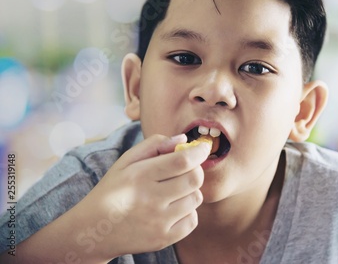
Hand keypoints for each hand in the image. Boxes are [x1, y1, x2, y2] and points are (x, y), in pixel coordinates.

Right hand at [76, 134, 210, 259]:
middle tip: (186, 170)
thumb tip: (184, 139)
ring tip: (173, 192)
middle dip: (195, 170)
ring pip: (196, 198)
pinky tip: (172, 208)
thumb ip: (154, 145)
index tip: (202, 148)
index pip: (182, 161)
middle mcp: (149, 199)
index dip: (199, 151)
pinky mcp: (162, 239)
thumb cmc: (113, 190)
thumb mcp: (125, 162)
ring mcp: (157, 222)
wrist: (93, 231)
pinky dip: (188, 211)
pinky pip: (193, 220)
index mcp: (139, 175)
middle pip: (194, 179)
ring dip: (190, 191)